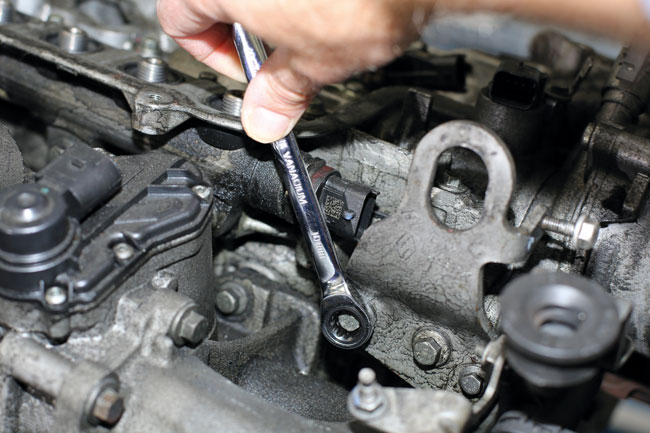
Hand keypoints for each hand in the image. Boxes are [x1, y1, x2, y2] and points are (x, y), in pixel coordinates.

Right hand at [157, 0, 430, 142]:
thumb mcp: (313, 65)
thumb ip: (277, 94)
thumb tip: (263, 119)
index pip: (177, 21)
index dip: (210, 57)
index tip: (249, 73)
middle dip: (243, 32)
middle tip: (278, 55)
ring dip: (271, 9)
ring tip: (309, 28)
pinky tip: (327, 4)